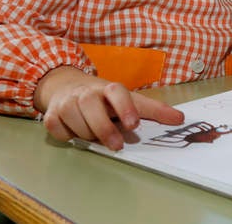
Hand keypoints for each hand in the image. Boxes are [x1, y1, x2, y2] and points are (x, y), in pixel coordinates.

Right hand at [35, 66, 183, 150]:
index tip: (134, 124)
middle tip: (117, 145)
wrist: (66, 85)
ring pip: (75, 121)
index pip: (117, 92)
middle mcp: (86, 92)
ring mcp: (67, 102)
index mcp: (108, 88)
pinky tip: (75, 134)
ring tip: (97, 137)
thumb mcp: (128, 99)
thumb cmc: (103, 97)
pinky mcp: (52, 114)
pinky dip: (68, 136)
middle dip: (104, 128)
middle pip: (91, 107)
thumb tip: (180, 119)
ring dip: (88, 134)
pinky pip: (59, 129)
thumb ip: (153, 110)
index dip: (125, 107)